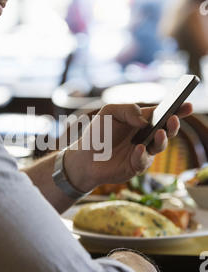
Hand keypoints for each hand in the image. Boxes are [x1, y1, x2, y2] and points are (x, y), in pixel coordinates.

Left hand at [64, 102, 192, 192]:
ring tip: (159, 133)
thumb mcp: (109, 112)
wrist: (84, 157)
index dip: (178, 110)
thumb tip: (145, 121)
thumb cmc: (98, 133)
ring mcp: (144, 151)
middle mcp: (147, 136)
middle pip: (167, 130)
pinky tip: (138, 148)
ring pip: (159, 146)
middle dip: (173, 124)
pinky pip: (144, 160)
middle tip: (173, 118)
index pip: (163, 113)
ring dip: (161, 139)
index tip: (188, 105)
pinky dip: (142, 154)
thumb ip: (128, 110)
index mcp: (142, 120)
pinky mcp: (137, 166)